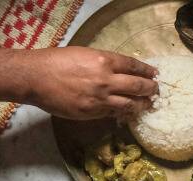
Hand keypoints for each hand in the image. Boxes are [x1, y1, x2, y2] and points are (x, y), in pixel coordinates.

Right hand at [25, 47, 157, 118]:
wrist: (35, 77)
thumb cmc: (56, 62)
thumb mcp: (84, 54)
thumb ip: (103, 63)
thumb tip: (119, 70)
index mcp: (104, 60)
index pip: (134, 66)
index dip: (147, 71)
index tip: (155, 74)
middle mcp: (106, 80)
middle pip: (138, 86)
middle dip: (151, 89)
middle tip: (157, 90)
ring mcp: (100, 99)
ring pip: (130, 104)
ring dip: (142, 104)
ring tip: (148, 104)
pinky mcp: (92, 113)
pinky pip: (113, 114)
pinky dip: (122, 113)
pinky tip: (128, 112)